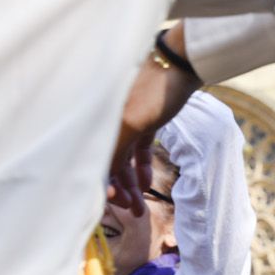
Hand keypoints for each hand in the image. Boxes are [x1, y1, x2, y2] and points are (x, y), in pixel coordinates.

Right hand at [110, 28, 200, 212]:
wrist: (185, 62)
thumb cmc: (156, 88)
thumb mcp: (131, 123)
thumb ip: (111, 152)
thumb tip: (99, 182)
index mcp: (95, 116)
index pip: (88, 156)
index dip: (98, 182)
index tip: (112, 203)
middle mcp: (104, 118)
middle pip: (105, 160)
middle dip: (118, 189)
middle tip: (134, 212)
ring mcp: (125, 117)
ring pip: (122, 157)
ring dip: (131, 183)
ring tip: (142, 207)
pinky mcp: (144, 117)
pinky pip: (137, 147)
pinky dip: (141, 166)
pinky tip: (147, 185)